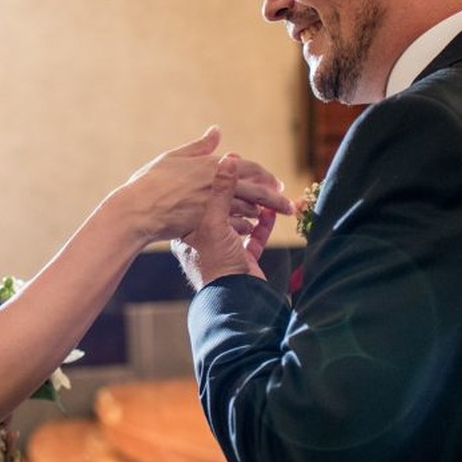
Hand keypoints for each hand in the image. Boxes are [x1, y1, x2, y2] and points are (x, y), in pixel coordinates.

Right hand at [104, 127, 290, 244]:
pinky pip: (235, 226)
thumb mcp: (175, 157)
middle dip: (275, 199)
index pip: (246, 168)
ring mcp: (213, 205)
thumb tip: (216, 130)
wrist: (138, 209)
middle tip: (289, 205)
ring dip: (260, 212)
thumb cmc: (151, 182)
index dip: (264, 175)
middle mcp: (216, 183)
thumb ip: (199, 146)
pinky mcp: (208, 223)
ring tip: (269, 217)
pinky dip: (246, 226)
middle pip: (255, 190)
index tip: (276, 183)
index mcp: (210, 165)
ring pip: (247, 208)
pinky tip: (250, 230)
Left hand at [171, 156, 278, 290]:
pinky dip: (264, 224)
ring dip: (257, 208)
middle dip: (244, 194)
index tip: (233, 164)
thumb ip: (221, 190)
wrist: (234, 301)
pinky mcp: (243, 259)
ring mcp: (224, 250)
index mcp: (189, 230)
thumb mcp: (215, 222)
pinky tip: (271, 213)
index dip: (219, 180)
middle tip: (256, 177)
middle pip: (225, 208)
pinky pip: (255, 237)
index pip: (204, 197)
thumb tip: (228, 159)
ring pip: (242, 221)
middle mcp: (204, 239)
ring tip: (269, 193)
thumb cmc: (216, 264)